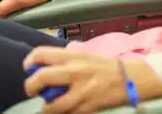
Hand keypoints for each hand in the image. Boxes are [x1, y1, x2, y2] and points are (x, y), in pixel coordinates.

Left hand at [23, 48, 161, 112]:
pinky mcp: (88, 107)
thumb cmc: (106, 67)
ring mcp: (81, 91)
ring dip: (45, 108)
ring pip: (51, 105)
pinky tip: (64, 110)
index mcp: (73, 56)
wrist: (132, 78)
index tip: (29, 68)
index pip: (41, 54)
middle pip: (41, 78)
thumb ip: (65, 61)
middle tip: (32, 90)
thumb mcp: (85, 56)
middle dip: (30, 87)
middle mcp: (75, 72)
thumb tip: (43, 68)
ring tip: (47, 106)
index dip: (29, 62)